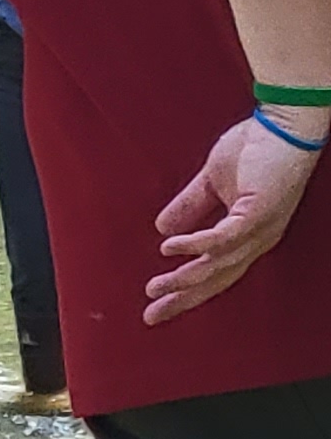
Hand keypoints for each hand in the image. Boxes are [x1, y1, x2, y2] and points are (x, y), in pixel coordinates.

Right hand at [149, 113, 320, 323]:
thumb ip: (188, 207)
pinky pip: (222, 237)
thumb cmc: (256, 146)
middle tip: (152, 314)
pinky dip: (194, 245)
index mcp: (247, 235)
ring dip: (184, 278)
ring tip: (155, 286)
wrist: (285, 124)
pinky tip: (169, 248)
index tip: (157, 307)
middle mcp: (257, 239)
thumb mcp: (211, 183)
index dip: (187, 293)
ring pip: (218, 265)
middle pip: (217, 279)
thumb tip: (161, 230)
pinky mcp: (257, 212)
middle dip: (183, 299)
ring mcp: (260, 228)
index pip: (215, 273)